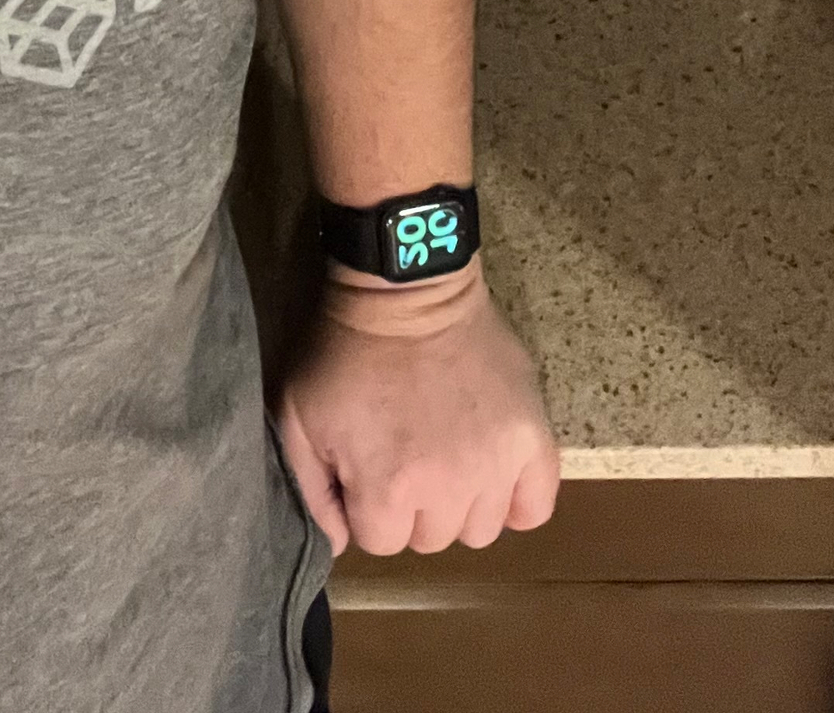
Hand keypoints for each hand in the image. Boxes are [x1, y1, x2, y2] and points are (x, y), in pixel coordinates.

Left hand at [276, 260, 558, 555]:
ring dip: (462, 503)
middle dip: (414, 505)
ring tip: (447, 454)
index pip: (381, 542)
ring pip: (481, 529)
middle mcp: (449, 490)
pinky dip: (517, 499)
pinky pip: (536, 507)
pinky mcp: (533, 439)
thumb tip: (341, 544)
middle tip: (406, 453)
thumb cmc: (345, 352)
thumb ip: (311, 492)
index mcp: (388, 489)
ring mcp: (497, 465)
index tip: (368, 466)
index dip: (369, 504)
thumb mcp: (297, 416)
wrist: (406, 290)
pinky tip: (493, 473)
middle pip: (432, 538)